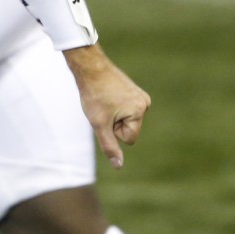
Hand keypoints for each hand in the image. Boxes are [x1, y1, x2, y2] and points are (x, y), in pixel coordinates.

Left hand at [63, 43, 150, 168]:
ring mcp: (140, 96)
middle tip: (103, 106)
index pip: (128, 139)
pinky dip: (115, 106)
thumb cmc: (93, 95)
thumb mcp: (99, 124)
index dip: (113, 131)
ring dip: (113, 114)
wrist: (90, 68)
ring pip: (126, 119)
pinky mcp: (134, 91)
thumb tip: (118, 166)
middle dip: (114, 122)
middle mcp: (145, 103)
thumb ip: (110, 146)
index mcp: (140, 111)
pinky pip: (124, 109)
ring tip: (105, 99)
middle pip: (128, 129)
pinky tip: (108, 94)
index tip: (105, 114)